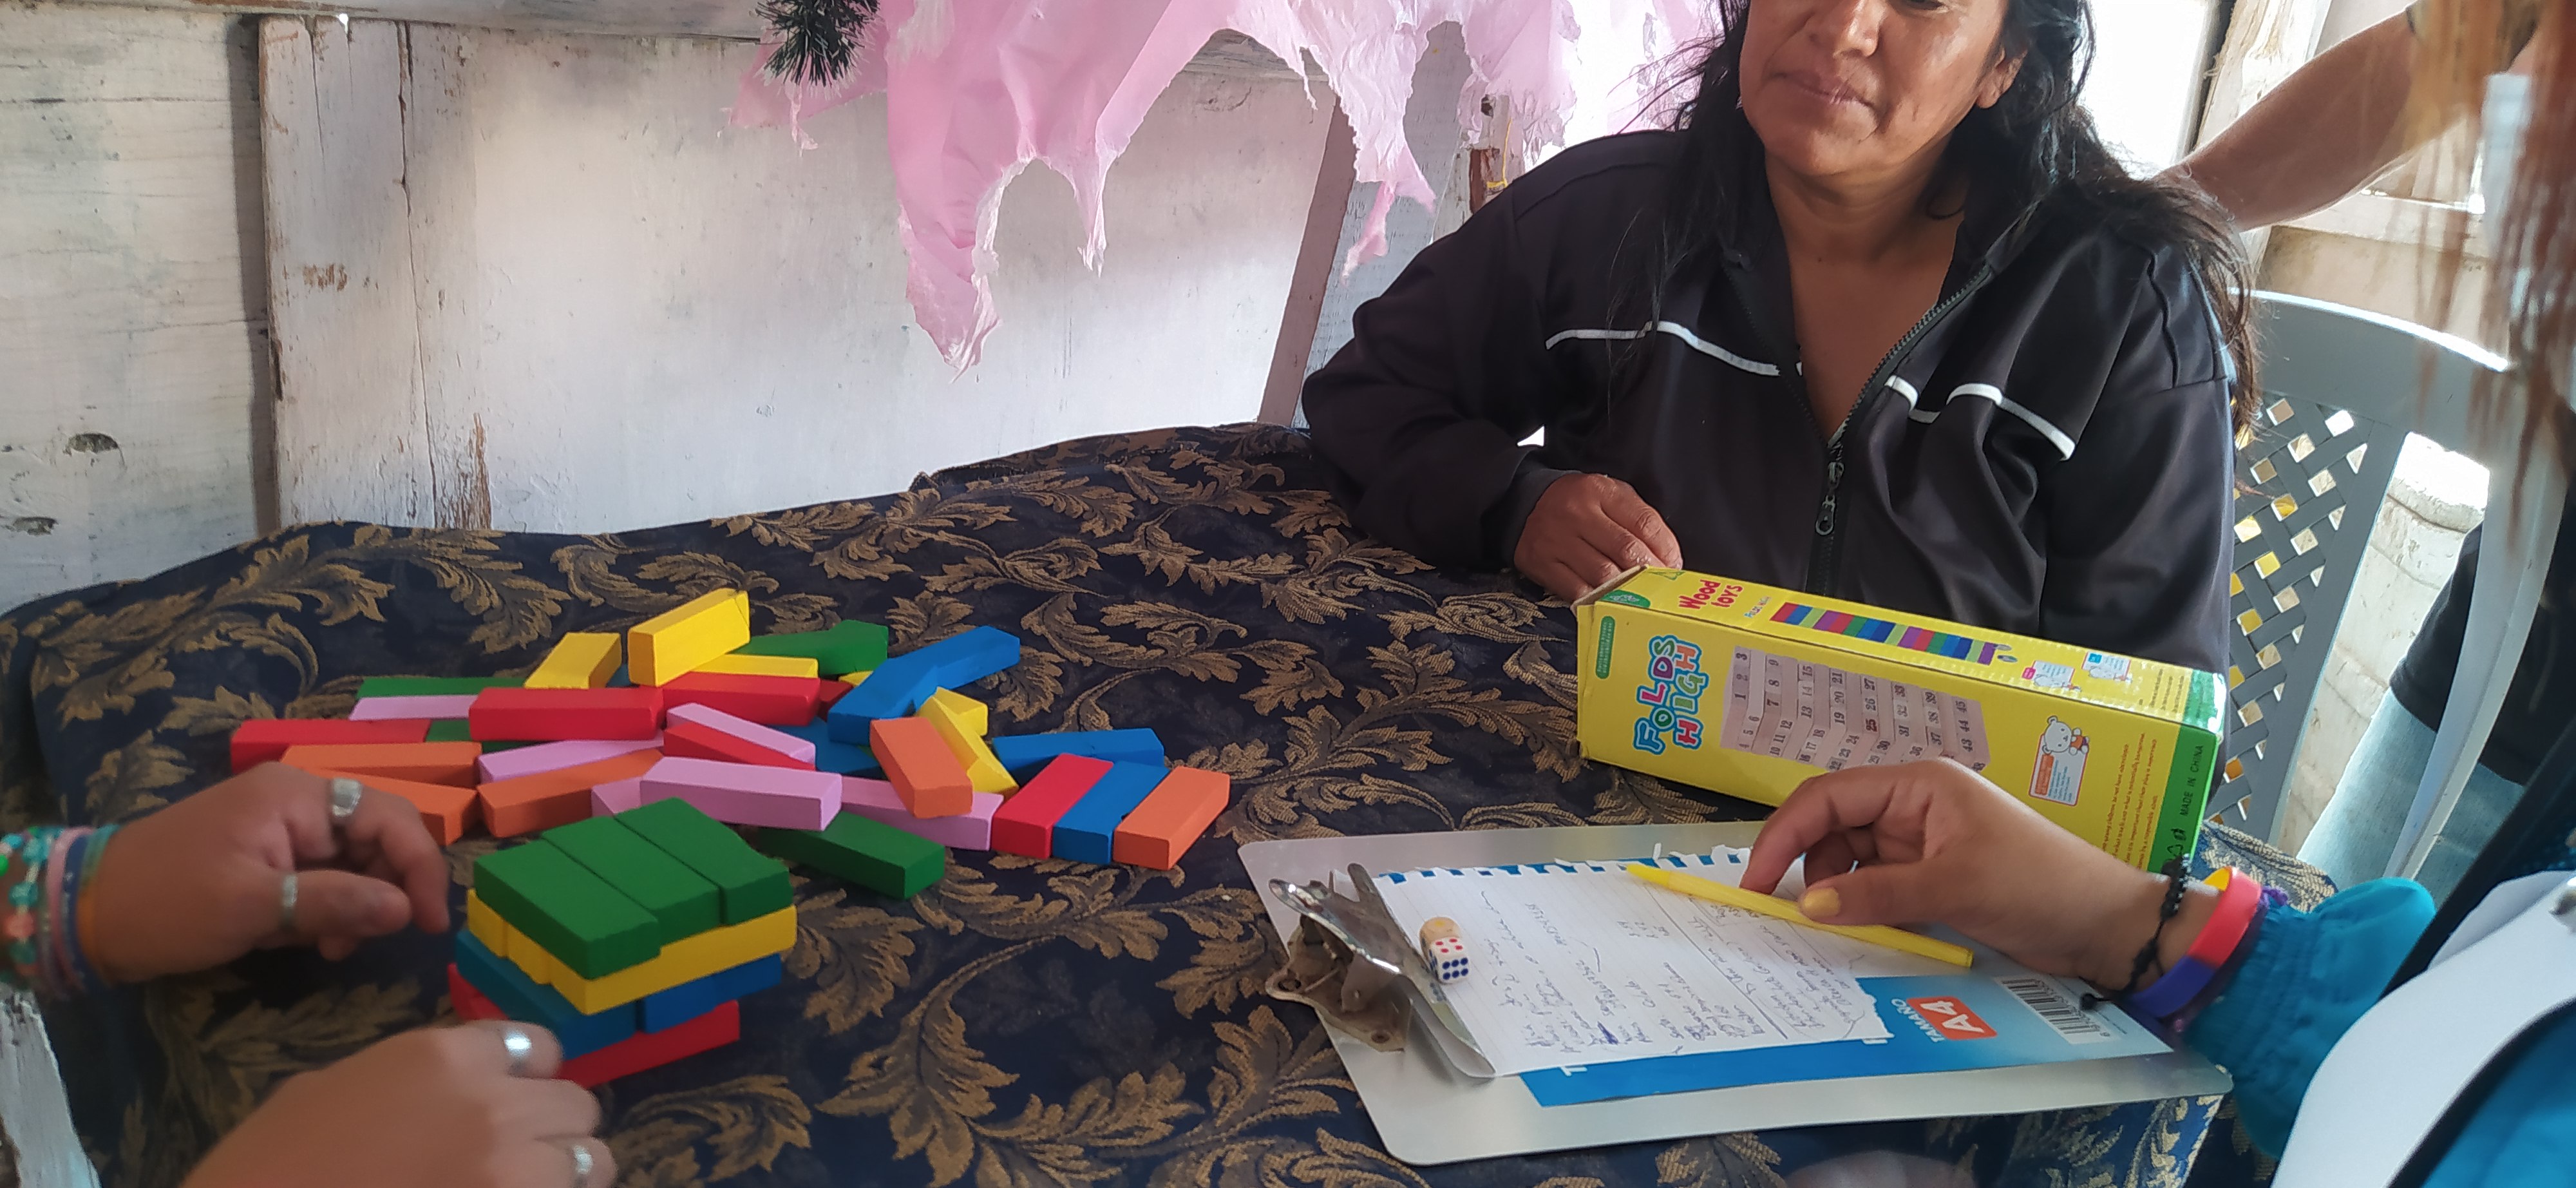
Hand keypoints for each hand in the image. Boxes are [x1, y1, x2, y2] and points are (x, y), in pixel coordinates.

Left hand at [81, 762, 449, 982]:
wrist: (86, 912)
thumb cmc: (170, 903)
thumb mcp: (255, 908)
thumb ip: (336, 903)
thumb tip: (407, 911)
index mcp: (297, 796)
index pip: (390, 818)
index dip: (421, 869)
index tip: (429, 926)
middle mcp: (297, 800)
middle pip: (376, 837)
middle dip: (383, 891)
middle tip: (363, 943)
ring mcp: (280, 825)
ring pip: (353, 861)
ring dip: (354, 906)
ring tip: (328, 949)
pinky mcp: (266, 853)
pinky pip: (322, 875)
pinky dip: (326, 909)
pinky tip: (306, 941)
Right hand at [183, 1021, 616, 1187]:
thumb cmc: (268, 1166)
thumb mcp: (327, 1092)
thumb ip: (403, 1081)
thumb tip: (437, 1096)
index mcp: (443, 1057)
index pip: (538, 1047)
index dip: (529, 1079)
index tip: (515, 1103)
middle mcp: (494, 1105)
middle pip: (576, 1105)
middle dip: (555, 1131)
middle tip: (523, 1158)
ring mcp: (512, 1171)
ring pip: (594, 1161)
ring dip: (569, 1175)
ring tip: (531, 1187)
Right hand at [1512, 473, 1684, 600]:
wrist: (1526, 503)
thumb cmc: (1580, 504)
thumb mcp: (1611, 497)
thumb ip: (1640, 520)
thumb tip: (1669, 560)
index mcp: (1600, 490)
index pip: (1644, 523)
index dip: (1665, 550)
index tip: (1674, 567)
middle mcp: (1576, 512)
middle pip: (1625, 550)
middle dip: (1649, 574)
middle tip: (1660, 588)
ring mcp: (1555, 539)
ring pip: (1602, 574)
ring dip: (1627, 591)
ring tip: (1638, 597)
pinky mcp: (1540, 563)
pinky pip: (1576, 590)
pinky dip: (1597, 601)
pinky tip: (1610, 603)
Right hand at [1742, 759, 2215, 988]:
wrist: (2104, 924)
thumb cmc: (2037, 885)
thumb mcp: (1953, 887)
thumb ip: (1876, 895)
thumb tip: (1806, 907)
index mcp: (1917, 786)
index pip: (1828, 796)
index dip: (1783, 834)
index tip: (1755, 881)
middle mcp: (1913, 807)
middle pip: (1833, 827)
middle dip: (1803, 865)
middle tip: (1777, 912)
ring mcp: (1922, 843)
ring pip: (1850, 861)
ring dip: (1832, 892)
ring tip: (1827, 928)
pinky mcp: (1932, 877)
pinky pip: (1875, 887)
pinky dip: (1860, 908)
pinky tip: (1856, 931)